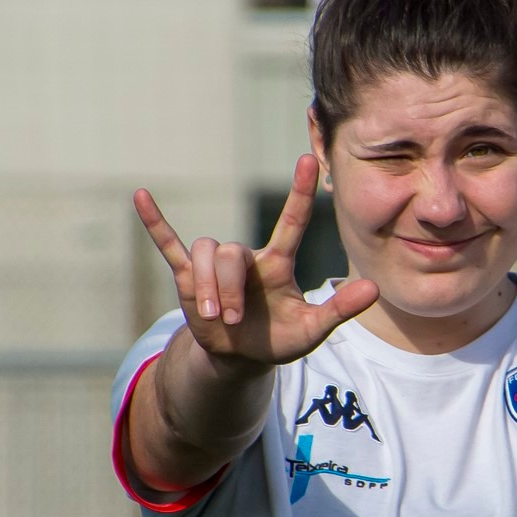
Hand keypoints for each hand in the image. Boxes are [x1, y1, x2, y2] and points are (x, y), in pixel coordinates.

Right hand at [133, 154, 378, 365]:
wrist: (240, 357)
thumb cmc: (279, 340)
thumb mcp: (312, 330)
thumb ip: (339, 309)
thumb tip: (375, 289)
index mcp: (278, 264)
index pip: (291, 221)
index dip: (300, 191)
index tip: (308, 159)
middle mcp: (248, 258)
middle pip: (230, 252)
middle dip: (226, 288)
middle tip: (230, 320)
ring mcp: (216, 266)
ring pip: (205, 252)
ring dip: (205, 287)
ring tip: (213, 318)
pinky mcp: (188, 277)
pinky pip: (170, 244)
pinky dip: (155, 223)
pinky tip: (140, 195)